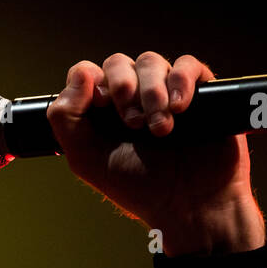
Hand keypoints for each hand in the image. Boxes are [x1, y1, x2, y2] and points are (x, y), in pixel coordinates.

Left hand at [47, 51, 264, 255]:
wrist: (190, 206)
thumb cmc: (139, 188)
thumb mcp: (87, 160)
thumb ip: (66, 119)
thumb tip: (80, 73)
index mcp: (102, 112)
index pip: (88, 73)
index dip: (90, 81)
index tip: (101, 105)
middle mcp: (133, 98)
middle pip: (118, 63)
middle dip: (123, 88)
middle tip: (133, 123)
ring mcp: (166, 93)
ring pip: (151, 61)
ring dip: (151, 92)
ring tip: (160, 129)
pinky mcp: (200, 93)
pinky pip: (188, 65)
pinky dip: (181, 80)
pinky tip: (180, 107)